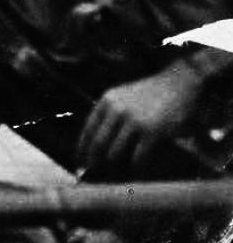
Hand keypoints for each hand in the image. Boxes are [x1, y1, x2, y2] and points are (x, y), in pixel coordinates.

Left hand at [76, 63, 201, 175]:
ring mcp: (134, 121)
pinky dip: (136, 168)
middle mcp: (117, 110)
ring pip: (115, 153)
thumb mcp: (123, 96)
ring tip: (116, 175)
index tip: (79, 160)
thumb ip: (110, 113)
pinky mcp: (152, 132)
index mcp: (107, 100)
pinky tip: (136, 172)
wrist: (179, 83)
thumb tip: (97, 142)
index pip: (88, 129)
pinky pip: (138, 157)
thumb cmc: (152, 93)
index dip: (82, 147)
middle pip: (98, 144)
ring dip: (114, 167)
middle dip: (94, 161)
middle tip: (93, 172)